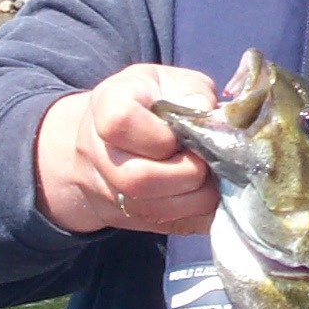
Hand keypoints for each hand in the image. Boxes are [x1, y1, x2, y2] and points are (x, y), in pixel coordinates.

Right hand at [34, 64, 220, 236]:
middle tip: (205, 163)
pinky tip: (206, 196)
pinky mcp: (125, 219)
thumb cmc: (146, 103)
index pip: (121, 123)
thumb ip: (192, 91)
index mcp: (107, 106)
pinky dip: (197, 215)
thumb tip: (210, 115)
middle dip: (187, 174)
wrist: (104, 139)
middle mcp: (97, 152)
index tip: (178, 133)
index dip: (160, 134)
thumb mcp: (167, 81)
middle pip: (137, 179)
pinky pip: (167, 227)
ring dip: (195, 199)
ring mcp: (106, 191)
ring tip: (210, 180)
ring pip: (151, 210)